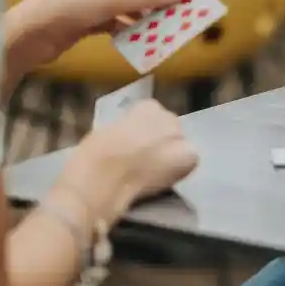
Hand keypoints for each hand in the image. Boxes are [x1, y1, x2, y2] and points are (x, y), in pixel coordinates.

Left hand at [23, 0, 192, 54]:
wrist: (30, 35)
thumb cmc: (67, 7)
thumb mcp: (111, 0)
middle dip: (164, 1)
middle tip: (181, 20)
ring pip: (138, 5)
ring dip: (151, 19)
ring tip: (163, 36)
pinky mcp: (97, 17)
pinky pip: (126, 21)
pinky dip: (135, 31)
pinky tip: (141, 44)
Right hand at [68, 99, 198, 211]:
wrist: (104, 176)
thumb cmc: (95, 155)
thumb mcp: (110, 130)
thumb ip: (128, 129)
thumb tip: (133, 139)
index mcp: (147, 106)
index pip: (155, 117)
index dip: (146, 133)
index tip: (137, 145)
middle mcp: (168, 115)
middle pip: (171, 129)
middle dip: (162, 142)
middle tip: (148, 160)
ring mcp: (180, 135)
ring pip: (181, 145)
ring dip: (173, 155)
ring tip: (156, 172)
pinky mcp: (189, 156)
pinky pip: (189, 162)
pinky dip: (181, 170)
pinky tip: (165, 179)